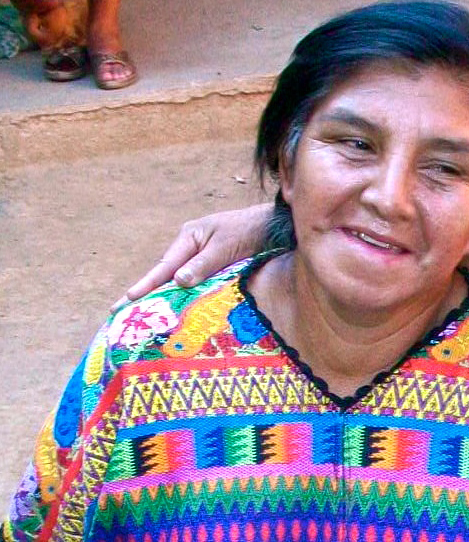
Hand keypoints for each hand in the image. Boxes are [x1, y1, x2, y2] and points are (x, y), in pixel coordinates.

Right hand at [123, 203, 272, 300]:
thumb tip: (177, 281)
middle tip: (122, 311)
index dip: (147, 284)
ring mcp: (202, 256)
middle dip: (148, 292)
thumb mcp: (226, 247)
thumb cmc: (250, 231)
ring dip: (166, 296)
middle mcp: (191, 246)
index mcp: (189, 237)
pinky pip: (197, 282)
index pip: (165, 266)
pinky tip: (179, 308)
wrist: (274, 226)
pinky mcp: (215, 265)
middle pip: (167, 274)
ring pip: (181, 280)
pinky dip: (187, 295)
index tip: (128, 299)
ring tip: (146, 315)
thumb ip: (204, 264)